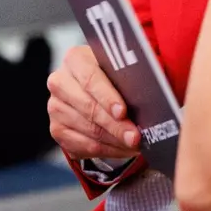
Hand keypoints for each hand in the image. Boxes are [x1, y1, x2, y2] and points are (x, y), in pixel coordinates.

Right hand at [48, 45, 140, 160]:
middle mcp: (60, 82)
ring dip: (114, 141)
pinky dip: (107, 151)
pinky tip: (124, 149)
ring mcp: (55, 107)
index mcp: (76, 59)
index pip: (90, 78)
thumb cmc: (117, 78)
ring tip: (135, 145)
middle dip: (115, 125)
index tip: (123, 112)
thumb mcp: (124, 69)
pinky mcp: (57, 129)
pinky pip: (83, 146)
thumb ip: (134, 76)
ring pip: (88, 130)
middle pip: (88, 107)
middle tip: (135, 137)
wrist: (98, 91)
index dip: (107, 97)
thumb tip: (154, 92)